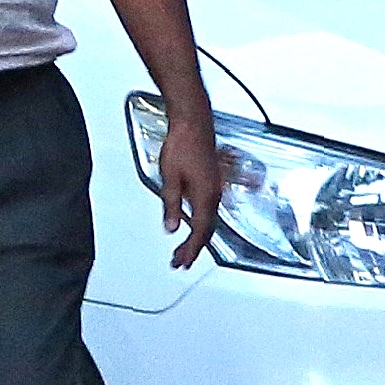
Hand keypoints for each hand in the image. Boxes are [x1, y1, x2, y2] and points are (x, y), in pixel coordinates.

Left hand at [158, 105, 223, 269]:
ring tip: (183, 250)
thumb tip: (170, 227)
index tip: (181, 262)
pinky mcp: (211, 181)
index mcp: (205, 196)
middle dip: (193, 249)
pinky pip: (207, 209)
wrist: (194, 123)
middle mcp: (214, 195)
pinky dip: (198, 222)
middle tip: (179, 262)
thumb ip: (170, 205)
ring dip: (196, 237)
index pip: (199, 232)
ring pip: (207, 220)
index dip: (191, 250)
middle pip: (205, 230)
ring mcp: (215, 188)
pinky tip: (189, 224)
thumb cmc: (182, 145)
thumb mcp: (170, 178)